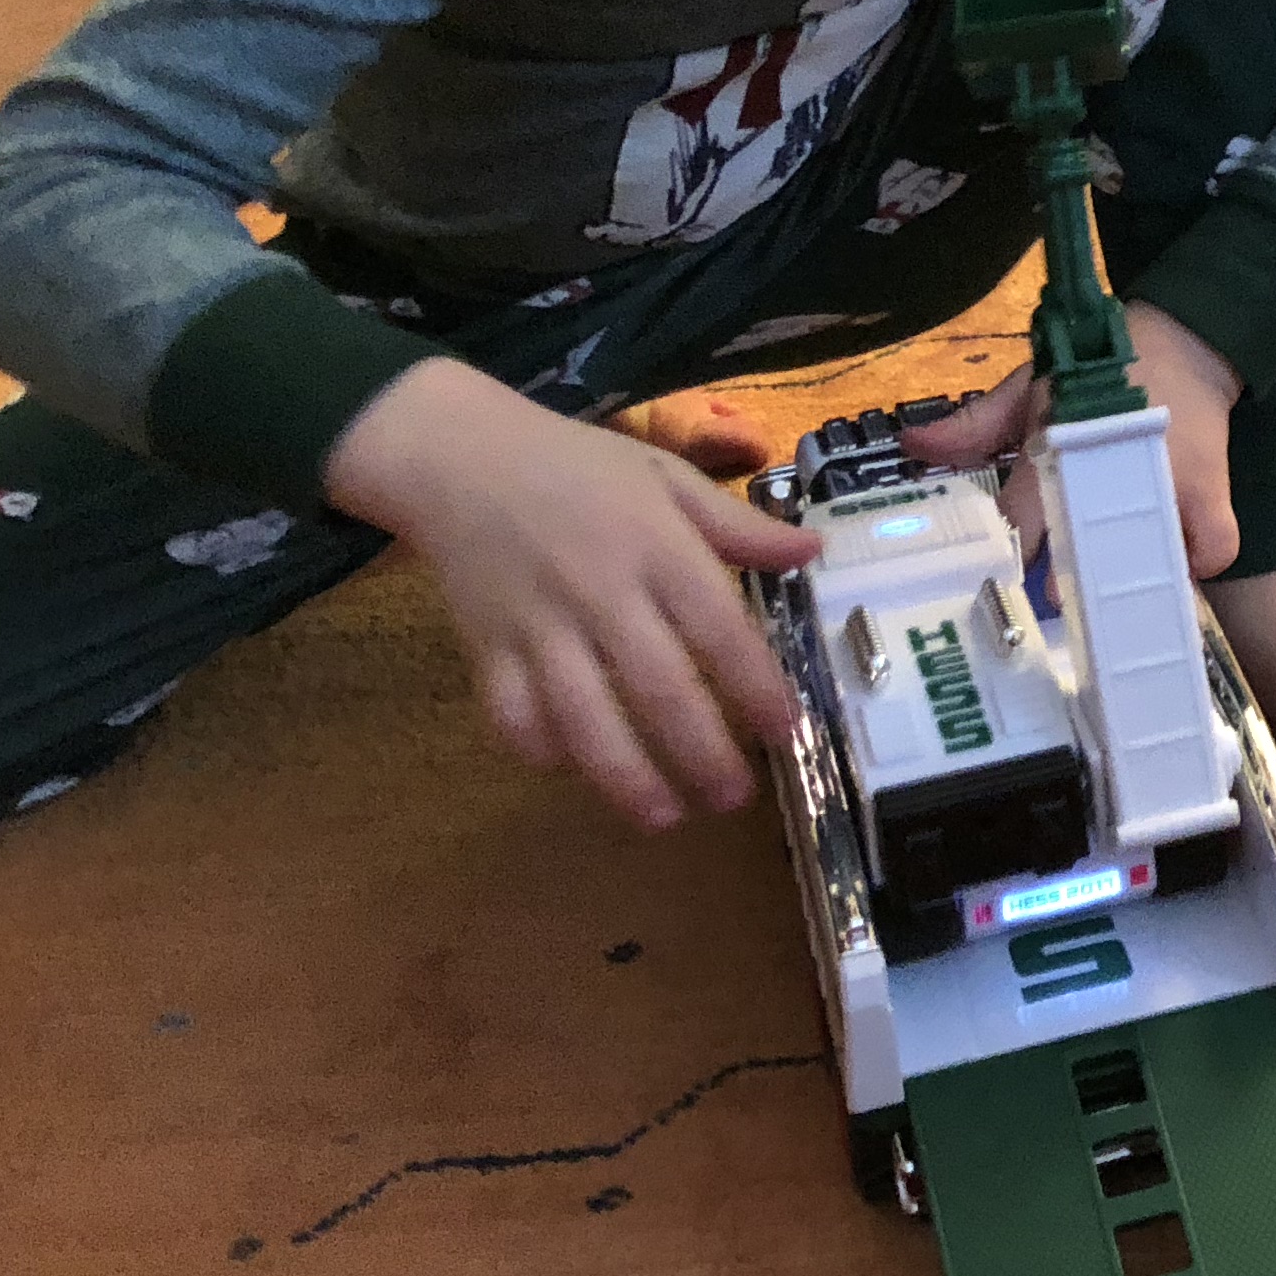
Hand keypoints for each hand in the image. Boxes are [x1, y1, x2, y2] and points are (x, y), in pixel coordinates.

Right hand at [323, 356, 817, 832]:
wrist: (462, 457)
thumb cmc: (579, 466)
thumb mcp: (667, 476)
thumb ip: (738, 524)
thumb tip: (813, 551)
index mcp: (657, 547)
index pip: (718, 630)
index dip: (755, 687)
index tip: (786, 731)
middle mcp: (601, 593)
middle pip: (657, 689)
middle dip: (700, 754)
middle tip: (733, 798)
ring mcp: (538, 626)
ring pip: (583, 717)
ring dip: (624, 777)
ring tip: (663, 817)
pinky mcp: (486, 647)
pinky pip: (511, 715)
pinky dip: (541, 750)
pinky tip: (573, 771)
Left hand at [901, 301, 1247, 578]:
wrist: (1184, 338)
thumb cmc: (1099, 370)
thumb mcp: (1032, 387)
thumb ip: (976, 426)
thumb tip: (910, 446)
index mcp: (1061, 447)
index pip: (1023, 518)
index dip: (1008, 559)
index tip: (995, 590)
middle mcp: (1115, 473)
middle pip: (1087, 554)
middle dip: (1067, 587)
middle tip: (1054, 604)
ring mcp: (1169, 488)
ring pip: (1151, 563)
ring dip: (1130, 586)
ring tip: (1113, 604)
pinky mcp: (1213, 495)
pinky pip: (1210, 552)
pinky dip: (1196, 564)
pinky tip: (1175, 566)